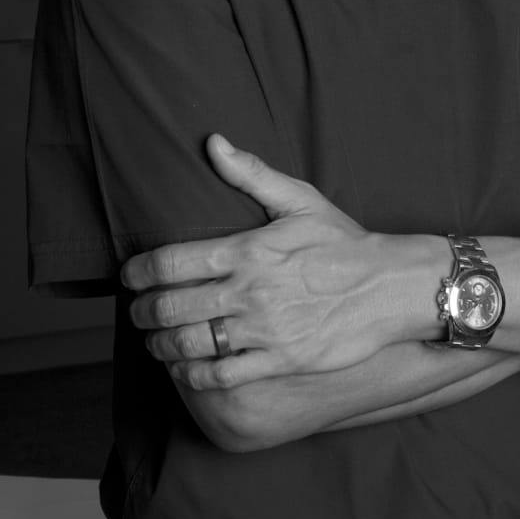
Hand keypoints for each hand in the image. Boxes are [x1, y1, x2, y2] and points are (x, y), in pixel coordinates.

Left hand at [121, 135, 395, 389]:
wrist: (390, 288)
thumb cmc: (343, 243)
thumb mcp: (300, 200)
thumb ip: (251, 174)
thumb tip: (212, 142)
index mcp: (248, 250)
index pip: (171, 261)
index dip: (138, 271)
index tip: (130, 275)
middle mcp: (249, 292)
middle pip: (170, 306)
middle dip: (141, 311)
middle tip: (136, 311)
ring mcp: (263, 330)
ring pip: (188, 343)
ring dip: (160, 344)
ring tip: (155, 341)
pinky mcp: (279, 361)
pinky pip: (220, 376)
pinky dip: (192, 375)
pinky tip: (185, 368)